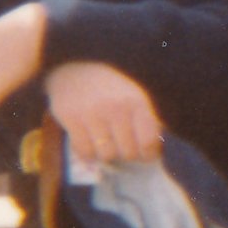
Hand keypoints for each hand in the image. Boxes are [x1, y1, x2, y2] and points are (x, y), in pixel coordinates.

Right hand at [45, 63, 162, 163]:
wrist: (76, 71)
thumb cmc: (111, 90)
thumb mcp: (134, 98)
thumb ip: (146, 122)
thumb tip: (156, 152)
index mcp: (137, 102)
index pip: (148, 141)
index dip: (148, 154)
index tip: (144, 156)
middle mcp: (116, 108)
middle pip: (128, 152)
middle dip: (126, 155)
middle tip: (122, 149)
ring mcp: (93, 113)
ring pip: (106, 155)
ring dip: (107, 155)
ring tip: (106, 146)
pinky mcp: (71, 119)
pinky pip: (84, 151)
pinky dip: (89, 154)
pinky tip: (90, 145)